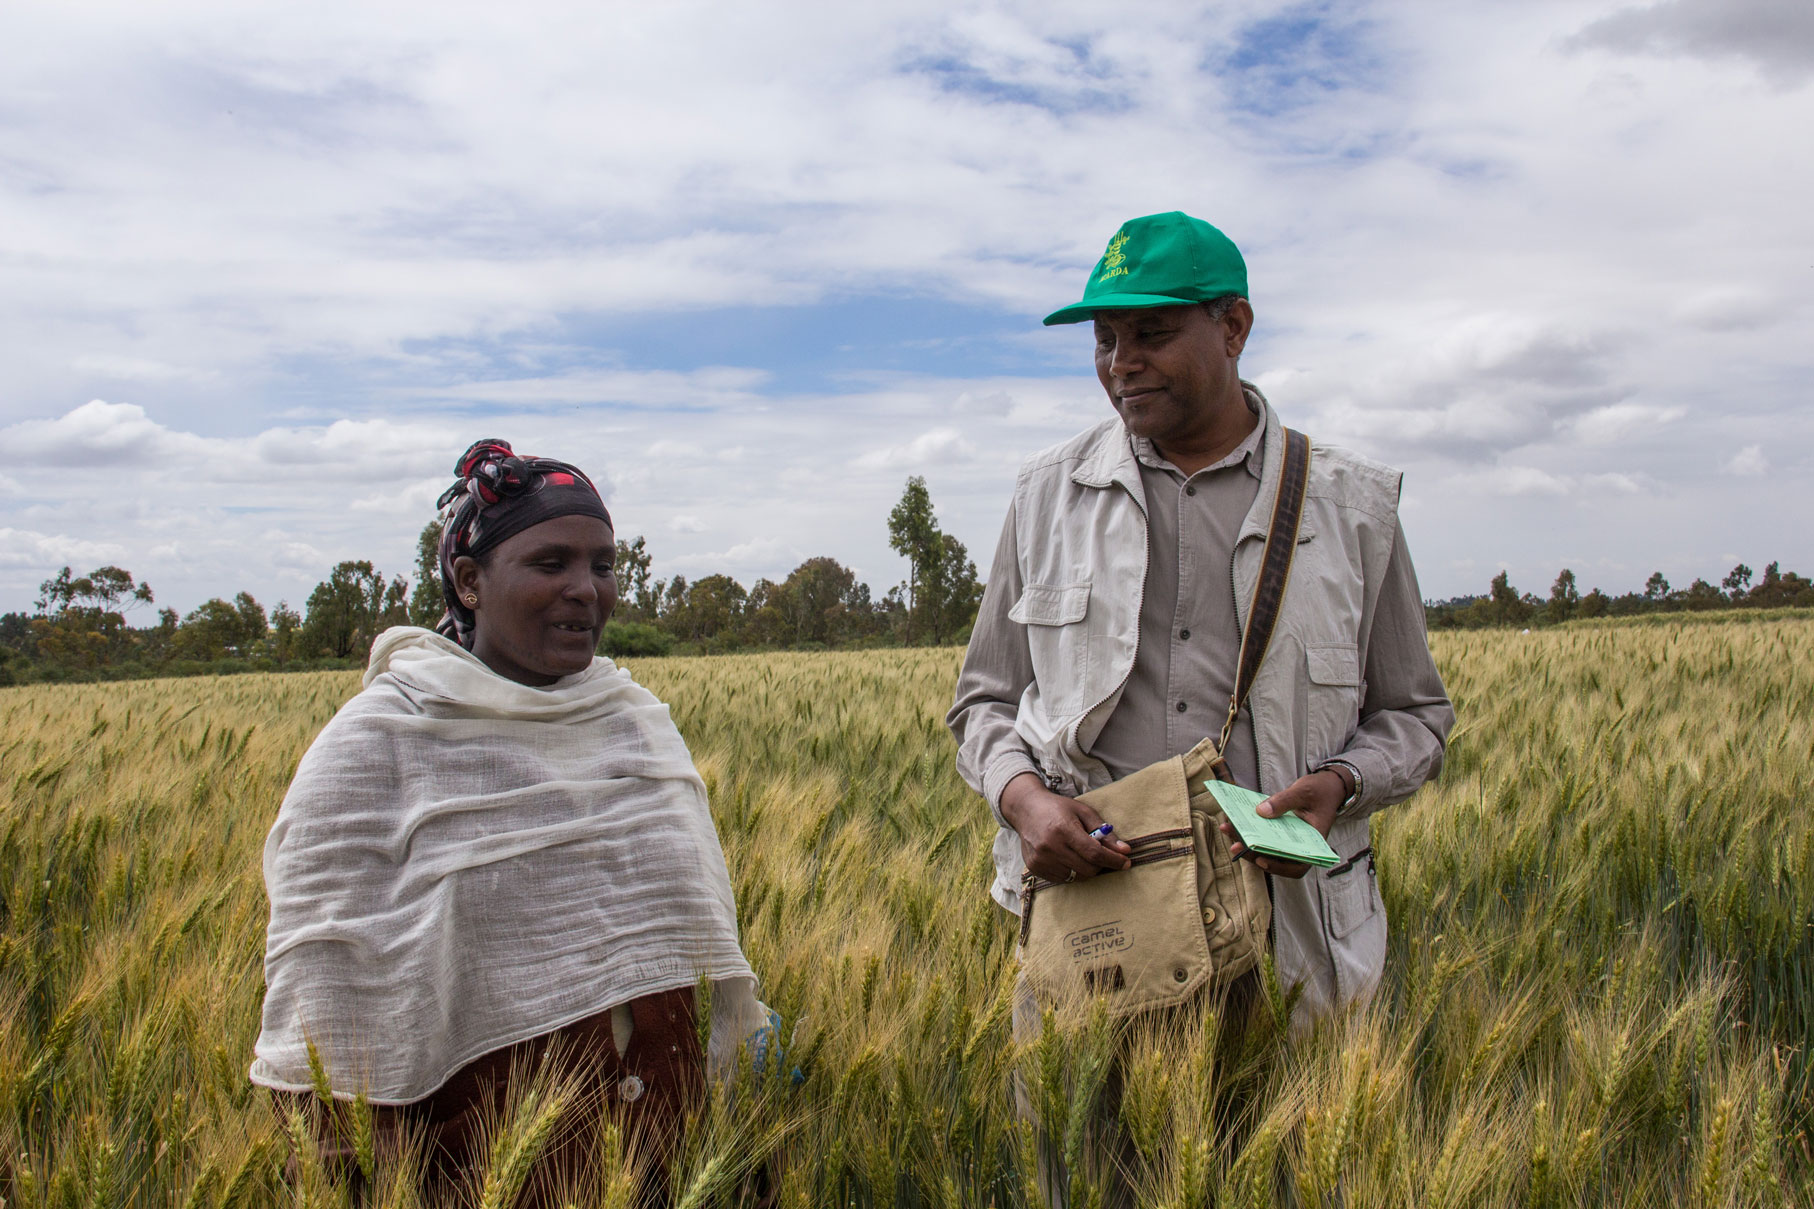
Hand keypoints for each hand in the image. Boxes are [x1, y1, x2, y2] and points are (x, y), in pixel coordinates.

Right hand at [999, 772, 1132, 883]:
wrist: (1026, 809)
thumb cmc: (1058, 808)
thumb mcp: (1084, 812)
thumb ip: (1104, 832)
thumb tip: (1124, 850)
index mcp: (1063, 829)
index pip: (1094, 853)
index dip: (1113, 860)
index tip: (1126, 862)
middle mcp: (1050, 847)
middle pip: (1087, 869)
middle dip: (1102, 865)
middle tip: (1104, 856)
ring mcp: (1041, 860)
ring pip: (1077, 877)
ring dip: (1087, 869)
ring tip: (1083, 854)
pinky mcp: (1035, 868)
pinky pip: (1064, 879)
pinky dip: (1072, 872)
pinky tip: (1069, 857)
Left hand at [1217, 768, 1346, 879]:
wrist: (1327, 787)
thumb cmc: (1320, 791)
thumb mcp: (1304, 791)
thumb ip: (1285, 801)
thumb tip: (1261, 812)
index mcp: (1314, 843)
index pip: (1298, 866)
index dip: (1279, 867)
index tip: (1261, 860)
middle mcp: (1301, 847)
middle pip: (1276, 859)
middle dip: (1253, 854)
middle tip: (1234, 846)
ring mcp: (1289, 841)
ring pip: (1266, 850)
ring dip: (1246, 843)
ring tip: (1228, 830)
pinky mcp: (1280, 833)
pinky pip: (1263, 837)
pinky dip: (1249, 832)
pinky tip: (1234, 822)